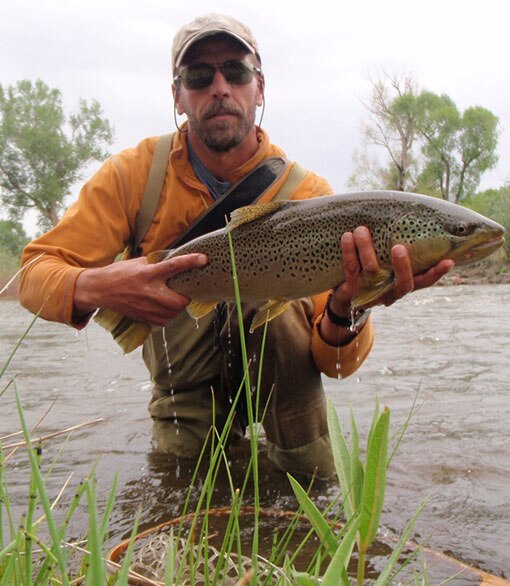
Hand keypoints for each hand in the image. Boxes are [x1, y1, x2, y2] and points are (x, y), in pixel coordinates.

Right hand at [74, 253, 207, 325]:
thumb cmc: (118, 274)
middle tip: (183, 292)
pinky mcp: (143, 317)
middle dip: (185, 297)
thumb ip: (156, 263)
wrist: (99, 289)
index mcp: (148, 274)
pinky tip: (163, 308)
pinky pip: (164, 321)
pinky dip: (168, 315)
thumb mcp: (137, 263)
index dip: (190, 262)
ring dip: (177, 306)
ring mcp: (146, 307)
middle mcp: (148, 291)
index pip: (173, 266)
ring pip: (173, 313)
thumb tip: (175, 260)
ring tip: (172, 298)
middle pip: (178, 301)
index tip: (203, 259)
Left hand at [330, 226, 453, 312]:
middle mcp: (390, 292)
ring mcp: (370, 293)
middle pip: (403, 284)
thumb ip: (401, 247)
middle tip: (399, 247)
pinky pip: (351, 269)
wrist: (343, 297)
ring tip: (361, 230)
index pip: (425, 281)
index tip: (448, 261)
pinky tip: (347, 236)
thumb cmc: (372, 270)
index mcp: (403, 285)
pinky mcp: (350, 291)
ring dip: (367, 249)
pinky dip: (349, 251)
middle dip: (403, 266)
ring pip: (372, 272)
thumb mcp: (387, 263)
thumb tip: (416, 214)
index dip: (436, 273)